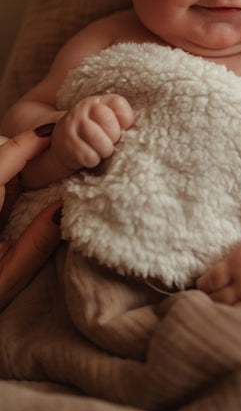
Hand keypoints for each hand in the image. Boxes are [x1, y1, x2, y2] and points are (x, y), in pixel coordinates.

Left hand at [0, 130, 61, 310]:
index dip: (28, 143)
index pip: (0, 162)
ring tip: (50, 168)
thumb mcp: (6, 278)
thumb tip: (65, 207)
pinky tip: (28, 186)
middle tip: (60, 152)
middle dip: (26, 150)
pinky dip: (11, 178)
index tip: (54, 132)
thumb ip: (36, 242)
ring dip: (18, 163)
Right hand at [50, 93, 133, 172]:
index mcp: (98, 102)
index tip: (122, 128)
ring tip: (102, 152)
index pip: (117, 103)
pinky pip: (87, 155)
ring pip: (97, 137)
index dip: (125, 118)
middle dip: (114, 135)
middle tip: (110, 142)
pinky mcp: (65, 143)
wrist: (62, 145)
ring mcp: (72, 125)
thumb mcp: (105, 122)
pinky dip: (93, 160)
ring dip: (105, 150)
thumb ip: (119, 120)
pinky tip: (91, 158)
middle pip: (107, 118)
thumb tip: (129, 130)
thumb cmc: (93, 133)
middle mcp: (83, 109)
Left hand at [197, 230, 240, 315]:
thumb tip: (211, 280)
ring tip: (215, 313)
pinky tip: (236, 322)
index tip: (199, 286)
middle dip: (207, 301)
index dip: (201, 286)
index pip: (209, 282)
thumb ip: (228, 266)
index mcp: (235, 266)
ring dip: (221, 313)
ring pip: (230, 313)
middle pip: (217, 299)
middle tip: (202, 302)